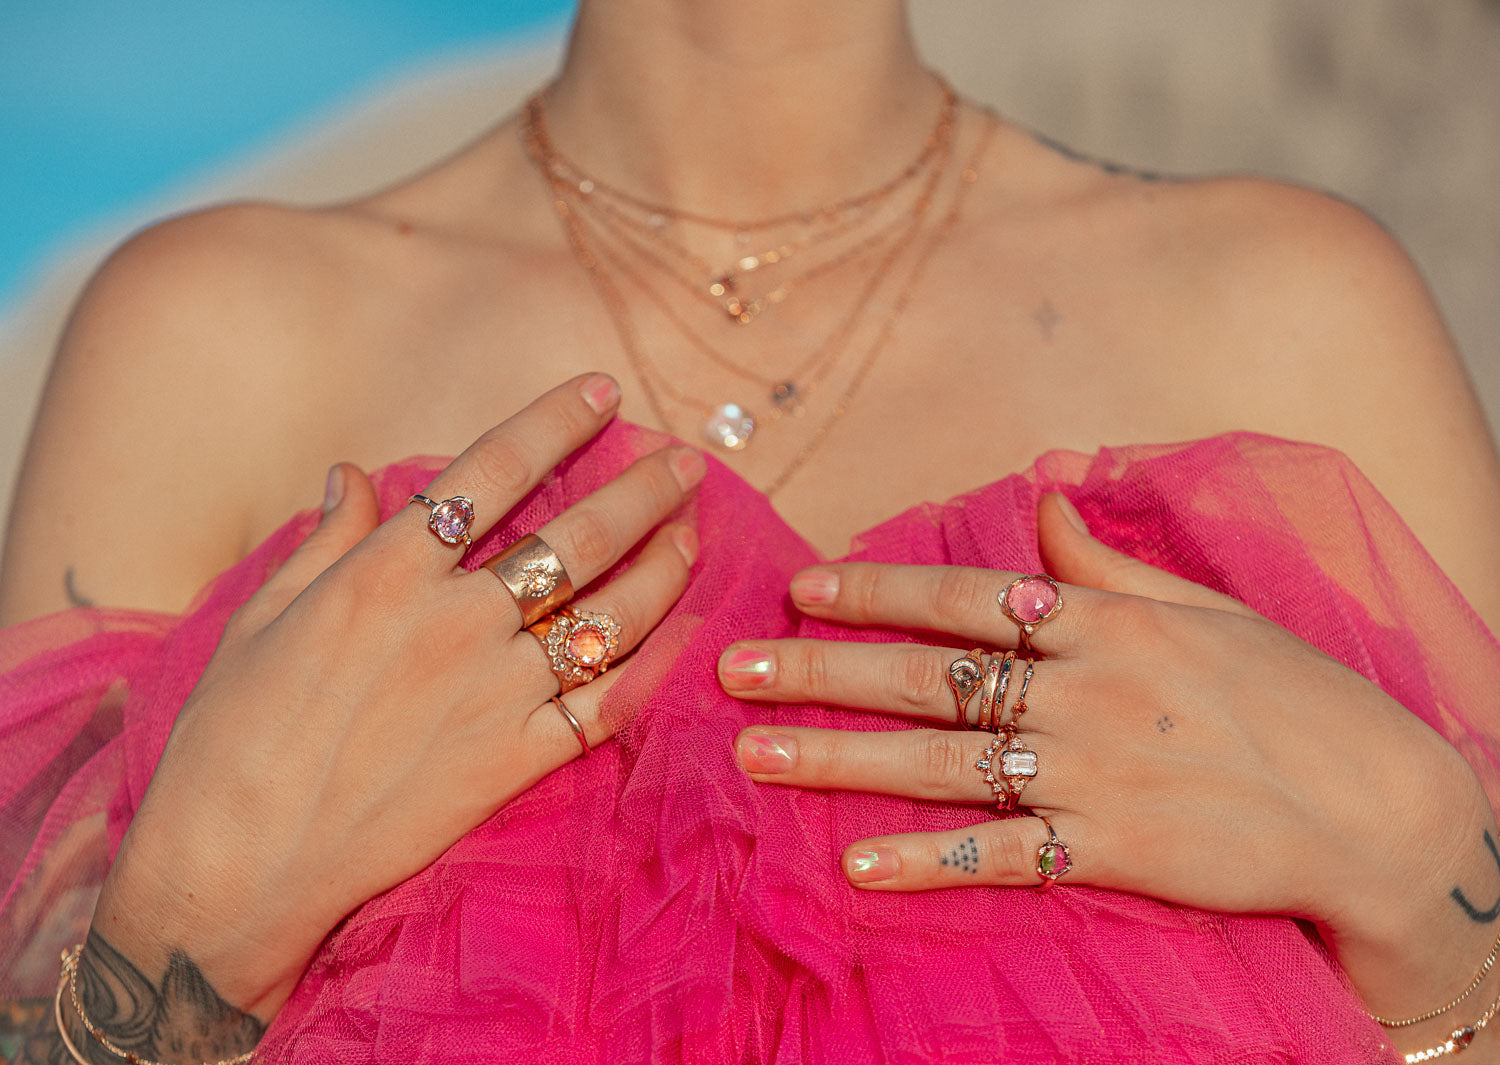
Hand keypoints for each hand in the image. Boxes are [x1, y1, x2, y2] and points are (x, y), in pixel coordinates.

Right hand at [90, 375, 703, 1022]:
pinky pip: (608, 705)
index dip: (556, 421)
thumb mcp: (260, 619)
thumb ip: (324, 539)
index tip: (602, 391)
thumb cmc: (231, 736)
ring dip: (664, 568)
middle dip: (643, 490)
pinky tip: (684, 632)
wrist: (237, 865)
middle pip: (577, 537)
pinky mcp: (516, 762)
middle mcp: (455, 621)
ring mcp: (495, 694)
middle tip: (687, 462)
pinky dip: (654, 665)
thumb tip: (351, 470)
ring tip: (693, 536)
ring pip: (610, 615)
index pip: (493, 470)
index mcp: (387, 571)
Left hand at [718, 493, 1499, 1040]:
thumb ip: (1109, 562)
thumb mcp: (1205, 607)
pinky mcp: (1115, 851)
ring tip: (755, 755)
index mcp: (1105, 621)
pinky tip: (857, 865)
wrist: (1379, 806)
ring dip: (842, 758)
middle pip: (929, 675)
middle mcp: (1087, 690)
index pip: (965, 596)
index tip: (800, 586)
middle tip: (735, 668)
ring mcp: (1096, 773)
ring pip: (943, 760)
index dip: (875, 589)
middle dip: (824, 669)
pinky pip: (1003, 856)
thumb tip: (1045, 498)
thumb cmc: (1291, 696)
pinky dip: (929, 861)